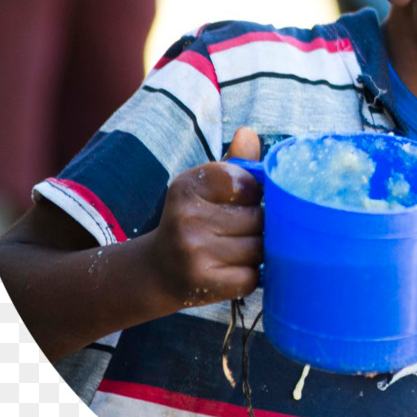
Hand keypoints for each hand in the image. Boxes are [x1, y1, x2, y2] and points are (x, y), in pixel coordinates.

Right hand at [144, 126, 264, 309]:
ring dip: (258, 251)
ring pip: (258, 248)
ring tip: (237, 250)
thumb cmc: (194, 221)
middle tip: (240, 231)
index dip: (254, 196)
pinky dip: (250, 275)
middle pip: (257, 218)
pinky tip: (232, 271)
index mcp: (187, 186)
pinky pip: (252, 276)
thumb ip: (234, 162)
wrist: (158, 271)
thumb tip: (248, 132)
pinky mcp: (204, 283)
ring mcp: (193, 252)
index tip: (243, 202)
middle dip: (259, 226)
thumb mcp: (206, 187)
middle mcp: (186, 217)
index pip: (248, 183)